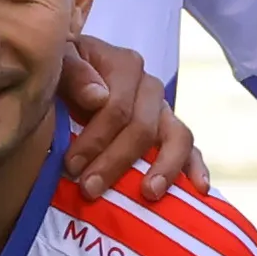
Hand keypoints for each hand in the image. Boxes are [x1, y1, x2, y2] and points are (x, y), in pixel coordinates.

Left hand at [56, 36, 191, 200]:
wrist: (65, 82)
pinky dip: (195, 168)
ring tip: (149, 192)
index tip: (71, 166)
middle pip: (143, 128)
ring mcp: (163, 111)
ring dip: (164, 167)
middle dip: (116, 161)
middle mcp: (149, 87)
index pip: (118, 106)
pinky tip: (199, 188)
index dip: (95, 139)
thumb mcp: (58, 62)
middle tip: (90, 188)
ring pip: (177, 138)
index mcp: (124, 66)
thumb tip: (99, 98)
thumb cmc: (60, 73)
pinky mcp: (169, 133)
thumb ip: (73, 72)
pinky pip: (189, 149)